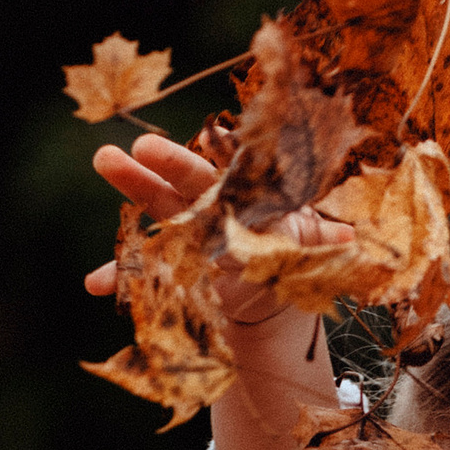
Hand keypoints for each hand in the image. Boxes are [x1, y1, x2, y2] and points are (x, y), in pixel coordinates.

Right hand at [83, 133, 343, 449]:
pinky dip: (120, 276)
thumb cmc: (288, 267)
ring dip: (131, 188)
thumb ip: (320, 244)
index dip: (196, 162)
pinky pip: (143, 270)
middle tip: (126, 150)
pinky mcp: (169, 266)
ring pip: (156, 209)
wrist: (268, 302)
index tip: (172, 147)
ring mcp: (185, 233)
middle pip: (183, 184)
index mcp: (245, 200)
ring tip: (104, 160)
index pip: (221, 175)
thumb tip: (353, 238)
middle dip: (156, 167)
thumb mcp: (307, 258)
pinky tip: (96, 284)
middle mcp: (212, 208)